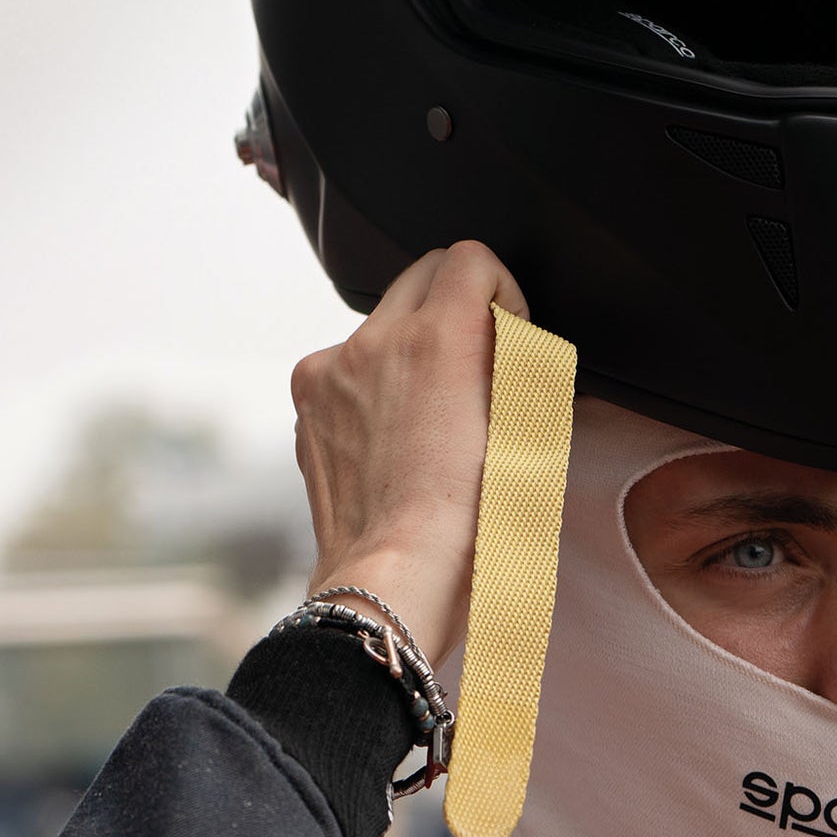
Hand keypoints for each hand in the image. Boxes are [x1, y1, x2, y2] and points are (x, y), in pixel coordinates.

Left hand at [291, 241, 527, 666]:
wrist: (398, 577)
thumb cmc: (471, 525)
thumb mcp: (529, 431)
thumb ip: (520, 360)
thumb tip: (512, 335)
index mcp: (439, 339)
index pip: (471, 259)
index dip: (501, 290)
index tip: (509, 331)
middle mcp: (377, 340)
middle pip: (423, 273)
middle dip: (456, 305)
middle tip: (479, 362)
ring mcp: (333, 369)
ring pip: (382, 320)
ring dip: (412, 343)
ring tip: (435, 411)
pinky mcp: (307, 401)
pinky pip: (347, 364)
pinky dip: (372, 381)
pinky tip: (396, 435)